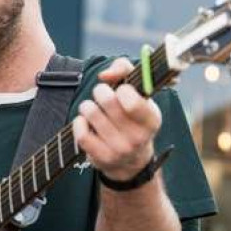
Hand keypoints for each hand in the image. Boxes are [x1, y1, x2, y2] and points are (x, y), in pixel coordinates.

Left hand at [73, 58, 161, 181]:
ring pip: (91, 113)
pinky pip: (81, 133)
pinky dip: (79, 122)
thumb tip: (105, 74)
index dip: (122, 89)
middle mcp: (138, 137)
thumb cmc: (133, 118)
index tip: (121, 91)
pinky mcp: (101, 158)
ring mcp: (119, 150)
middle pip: (107, 100)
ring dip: (87, 106)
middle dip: (100, 91)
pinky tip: (85, 122)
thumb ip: (124, 70)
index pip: (131, 99)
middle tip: (102, 95)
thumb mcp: (139, 93)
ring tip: (92, 109)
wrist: (131, 161)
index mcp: (151, 119)